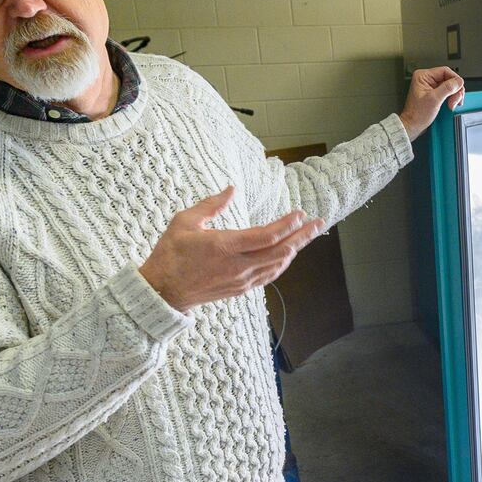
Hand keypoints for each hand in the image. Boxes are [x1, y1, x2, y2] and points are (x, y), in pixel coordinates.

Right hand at [139, 188, 324, 312]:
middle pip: (280, 250)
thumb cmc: (170, 255)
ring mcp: (241, 280)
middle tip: (319, 223)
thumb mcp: (184, 222)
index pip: (266, 235)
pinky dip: (282, 264)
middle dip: (302, 236)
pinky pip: (268, 276)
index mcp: (225, 246)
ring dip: (295, 249)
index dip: (287, 224)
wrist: (162, 292)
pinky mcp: (240, 289)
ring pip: (277, 264)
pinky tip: (288, 255)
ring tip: (309, 236)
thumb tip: (232, 189)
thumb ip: (211, 205)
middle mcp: (238, 265)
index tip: (300, 213)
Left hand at [398, 66, 464, 139]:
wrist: (413, 126)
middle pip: (449, 79)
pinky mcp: (434, 93)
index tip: (459, 89)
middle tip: (455, 100)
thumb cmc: (417, 114)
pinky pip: (447, 92)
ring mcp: (431, 87)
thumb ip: (448, 88)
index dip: (455, 80)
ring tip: (452, 105)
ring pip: (450, 86)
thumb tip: (458, 81)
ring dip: (454, 95)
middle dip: (455, 90)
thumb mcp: (434, 99)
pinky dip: (451, 98)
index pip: (445, 71)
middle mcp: (427, 79)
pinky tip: (450, 105)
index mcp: (423, 76)